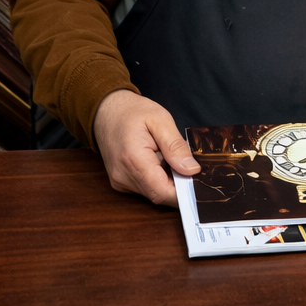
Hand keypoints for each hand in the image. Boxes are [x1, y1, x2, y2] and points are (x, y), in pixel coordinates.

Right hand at [92, 89, 199, 205]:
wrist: (106, 111)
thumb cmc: (132, 111)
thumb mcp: (160, 119)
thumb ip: (176, 146)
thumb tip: (192, 170)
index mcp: (133, 159)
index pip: (162, 192)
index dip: (183, 193)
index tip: (199, 184)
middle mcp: (123, 176)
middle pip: (159, 195)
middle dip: (177, 185)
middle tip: (188, 166)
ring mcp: (120, 182)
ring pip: (152, 193)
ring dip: (166, 181)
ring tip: (169, 158)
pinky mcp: (120, 183)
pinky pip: (144, 188)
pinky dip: (156, 179)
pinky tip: (158, 162)